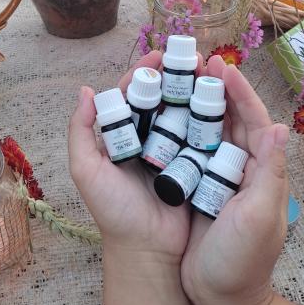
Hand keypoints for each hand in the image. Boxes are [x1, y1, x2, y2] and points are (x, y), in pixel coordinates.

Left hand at [69, 51, 192, 263]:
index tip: (160, 54)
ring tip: (209, 71)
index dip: (144, 72)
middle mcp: (148, 138)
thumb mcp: (86, 171)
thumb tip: (84, 90)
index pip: (132, 94)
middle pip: (162, 97)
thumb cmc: (113, 212)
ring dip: (195, 90)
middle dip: (175, 75)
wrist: (147, 250)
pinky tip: (223, 100)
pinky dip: (211, 117)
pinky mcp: (194, 164)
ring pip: (184, 112)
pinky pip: (202, 135)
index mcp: (122, 136)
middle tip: (191, 57)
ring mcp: (173, 150)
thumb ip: (80, 132)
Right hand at [180, 56, 288, 304]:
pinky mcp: (196, 184)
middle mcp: (240, 165)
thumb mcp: (259, 215)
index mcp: (261, 168)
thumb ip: (270, 172)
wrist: (221, 295)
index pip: (253, 119)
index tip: (222, 64)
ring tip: (175, 78)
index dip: (239, 90)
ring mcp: (217, 174)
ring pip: (206, 128)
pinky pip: (187, 147)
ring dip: (193, 102)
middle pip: (228, 117)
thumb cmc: (243, 259)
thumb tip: (279, 126)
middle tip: (195, 61)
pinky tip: (159, 113)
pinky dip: (177, 127)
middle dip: (213, 87)